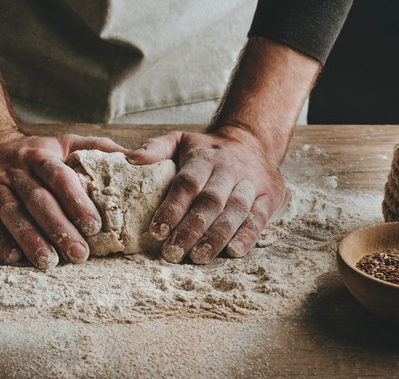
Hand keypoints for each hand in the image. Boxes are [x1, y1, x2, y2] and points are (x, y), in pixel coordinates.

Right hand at [0, 131, 125, 269]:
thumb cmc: (33, 152)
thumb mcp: (63, 142)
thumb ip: (97, 149)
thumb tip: (136, 158)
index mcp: (40, 155)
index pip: (59, 177)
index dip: (76, 201)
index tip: (95, 226)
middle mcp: (15, 170)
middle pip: (37, 199)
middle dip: (59, 228)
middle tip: (79, 254)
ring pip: (12, 214)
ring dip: (31, 239)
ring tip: (49, 262)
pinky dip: (0, 242)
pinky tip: (15, 258)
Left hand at [128, 126, 285, 263]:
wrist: (251, 140)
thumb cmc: (206, 149)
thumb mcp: (179, 140)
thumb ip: (155, 149)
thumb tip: (130, 159)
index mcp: (204, 157)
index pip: (188, 183)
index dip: (173, 208)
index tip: (157, 232)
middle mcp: (229, 169)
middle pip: (211, 200)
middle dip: (191, 228)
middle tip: (173, 252)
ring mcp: (251, 183)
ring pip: (235, 211)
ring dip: (217, 236)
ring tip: (198, 257)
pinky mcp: (268, 197)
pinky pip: (259, 218)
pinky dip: (248, 236)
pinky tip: (233, 252)